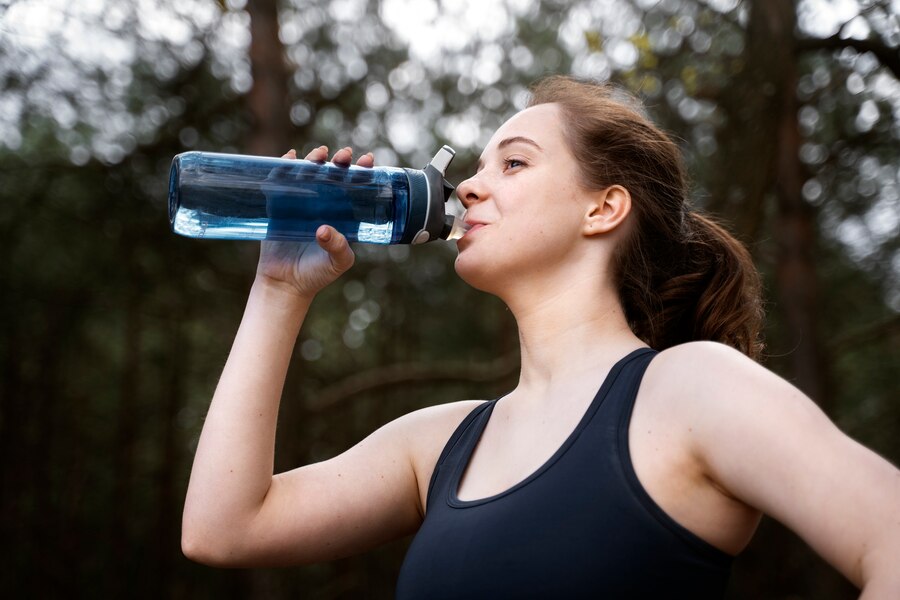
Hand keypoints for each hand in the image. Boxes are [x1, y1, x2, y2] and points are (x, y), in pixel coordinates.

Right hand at [256, 146, 374, 298]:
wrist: (285, 284)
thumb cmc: (317, 274)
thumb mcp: (337, 263)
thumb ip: (338, 248)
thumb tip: (324, 230)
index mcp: (342, 214)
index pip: (355, 187)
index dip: (362, 172)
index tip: (368, 161)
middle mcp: (323, 204)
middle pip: (333, 174)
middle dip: (340, 161)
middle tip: (344, 155)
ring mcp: (300, 203)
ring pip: (308, 173)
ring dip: (314, 159)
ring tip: (320, 154)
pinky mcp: (278, 206)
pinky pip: (281, 182)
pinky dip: (283, 167)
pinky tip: (289, 157)